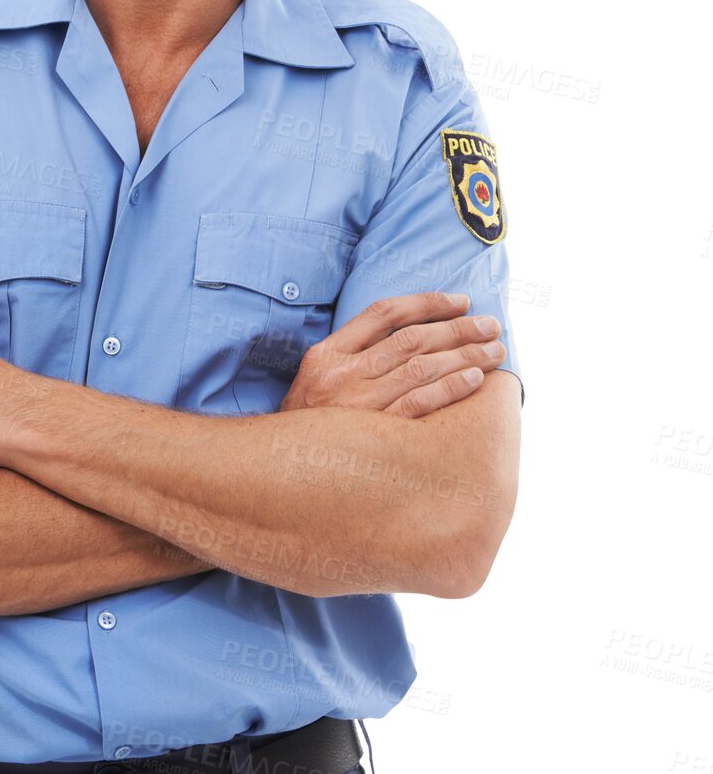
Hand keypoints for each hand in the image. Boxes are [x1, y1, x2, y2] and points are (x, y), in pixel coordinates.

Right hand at [279, 291, 505, 417]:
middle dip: (458, 329)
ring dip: (464, 356)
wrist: (278, 471)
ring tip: (494, 350)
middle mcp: (342, 374)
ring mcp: (357, 405)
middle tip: (491, 325)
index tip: (461, 302)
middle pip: (412, 340)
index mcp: (327, 354)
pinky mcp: (372, 435)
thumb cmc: (308, 423)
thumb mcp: (316, 379)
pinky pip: (420, 404)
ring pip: (421, 368)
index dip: (427, 303)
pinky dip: (450, 388)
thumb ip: (353, 354)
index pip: (384, 313)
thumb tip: (411, 332)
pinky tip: (474, 379)